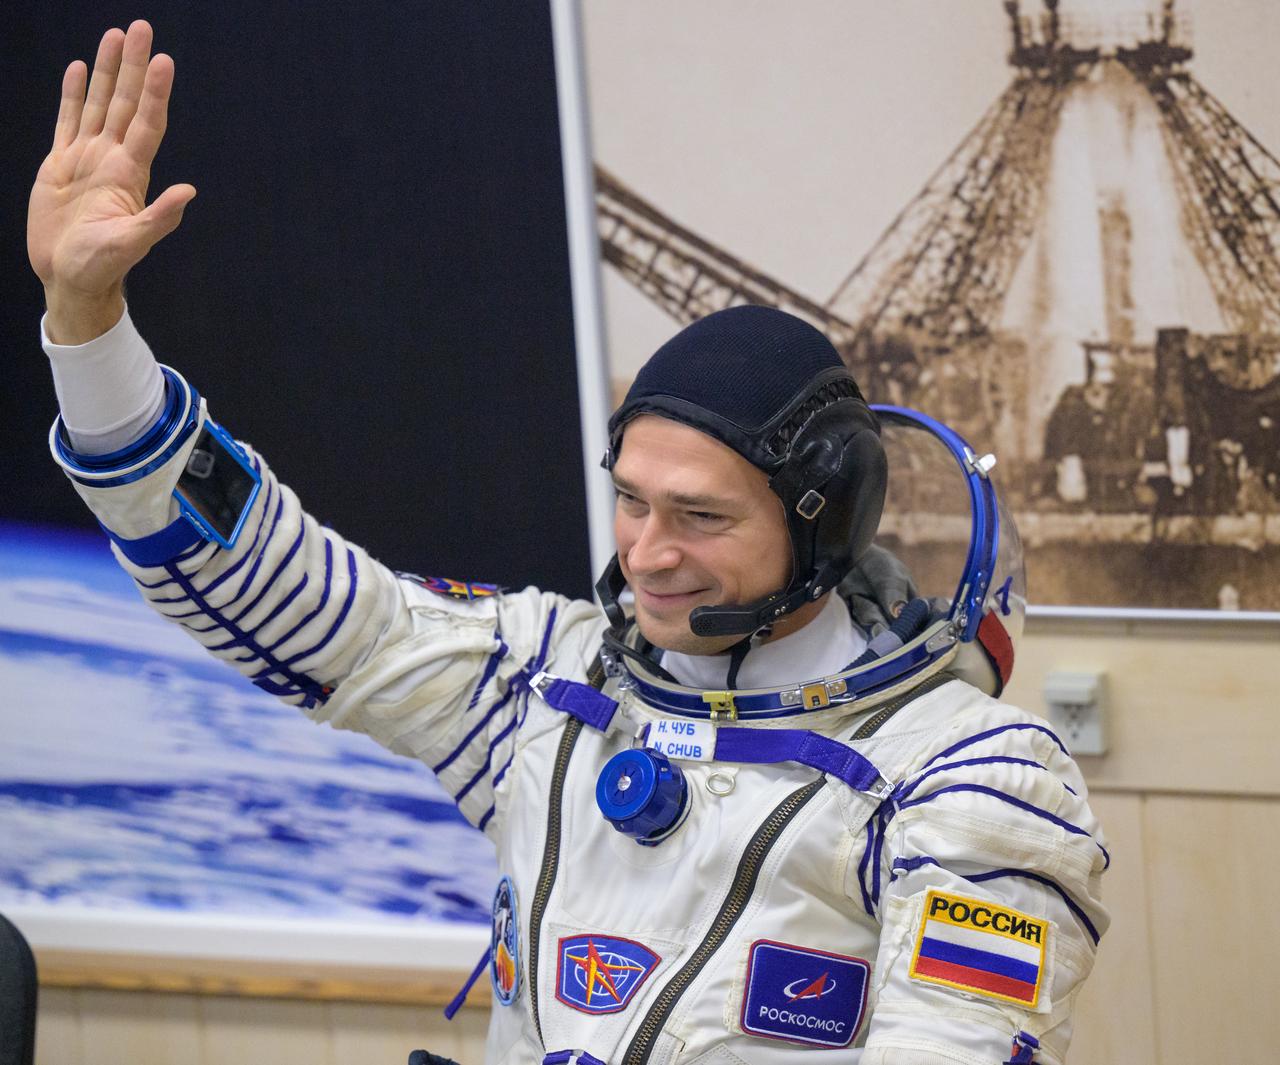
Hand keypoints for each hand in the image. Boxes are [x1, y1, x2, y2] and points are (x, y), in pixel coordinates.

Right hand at [28, 20, 195, 342]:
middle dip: (132, 65)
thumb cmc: (102, 267)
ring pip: (98, 104)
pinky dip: (73, 94)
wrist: (70, 278)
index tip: (163, 60)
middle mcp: (111, 159)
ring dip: (107, 70)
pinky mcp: (60, 164)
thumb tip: (189, 192)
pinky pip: (67, 120)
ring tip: (114, 35)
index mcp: (129, 174)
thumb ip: (159, 218)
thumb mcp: (131, 243)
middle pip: (124, 102)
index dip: (154, 92)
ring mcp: (86, 159)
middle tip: (140, 27)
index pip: (146, 123)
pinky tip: (79, 69)